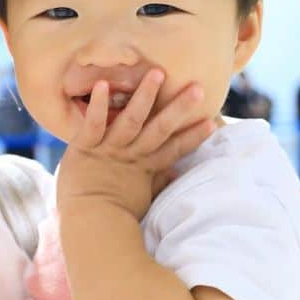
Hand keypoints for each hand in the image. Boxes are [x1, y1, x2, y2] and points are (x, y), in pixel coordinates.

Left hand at [57, 72, 214, 220]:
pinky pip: (93, 123)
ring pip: (130, 119)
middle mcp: (130, 156)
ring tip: (156, 73)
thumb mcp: (140, 200)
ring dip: (144, 96)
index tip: (214, 122)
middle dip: (178, 108)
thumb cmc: (112, 217)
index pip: (174, 149)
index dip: (194, 136)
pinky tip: (101, 85)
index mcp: (143, 168)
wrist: (86, 227)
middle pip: (159, 129)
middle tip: (198, 88)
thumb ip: (155, 183)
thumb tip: (176, 175)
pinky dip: (97, 105)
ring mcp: (109, 151)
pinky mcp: (85, 148)